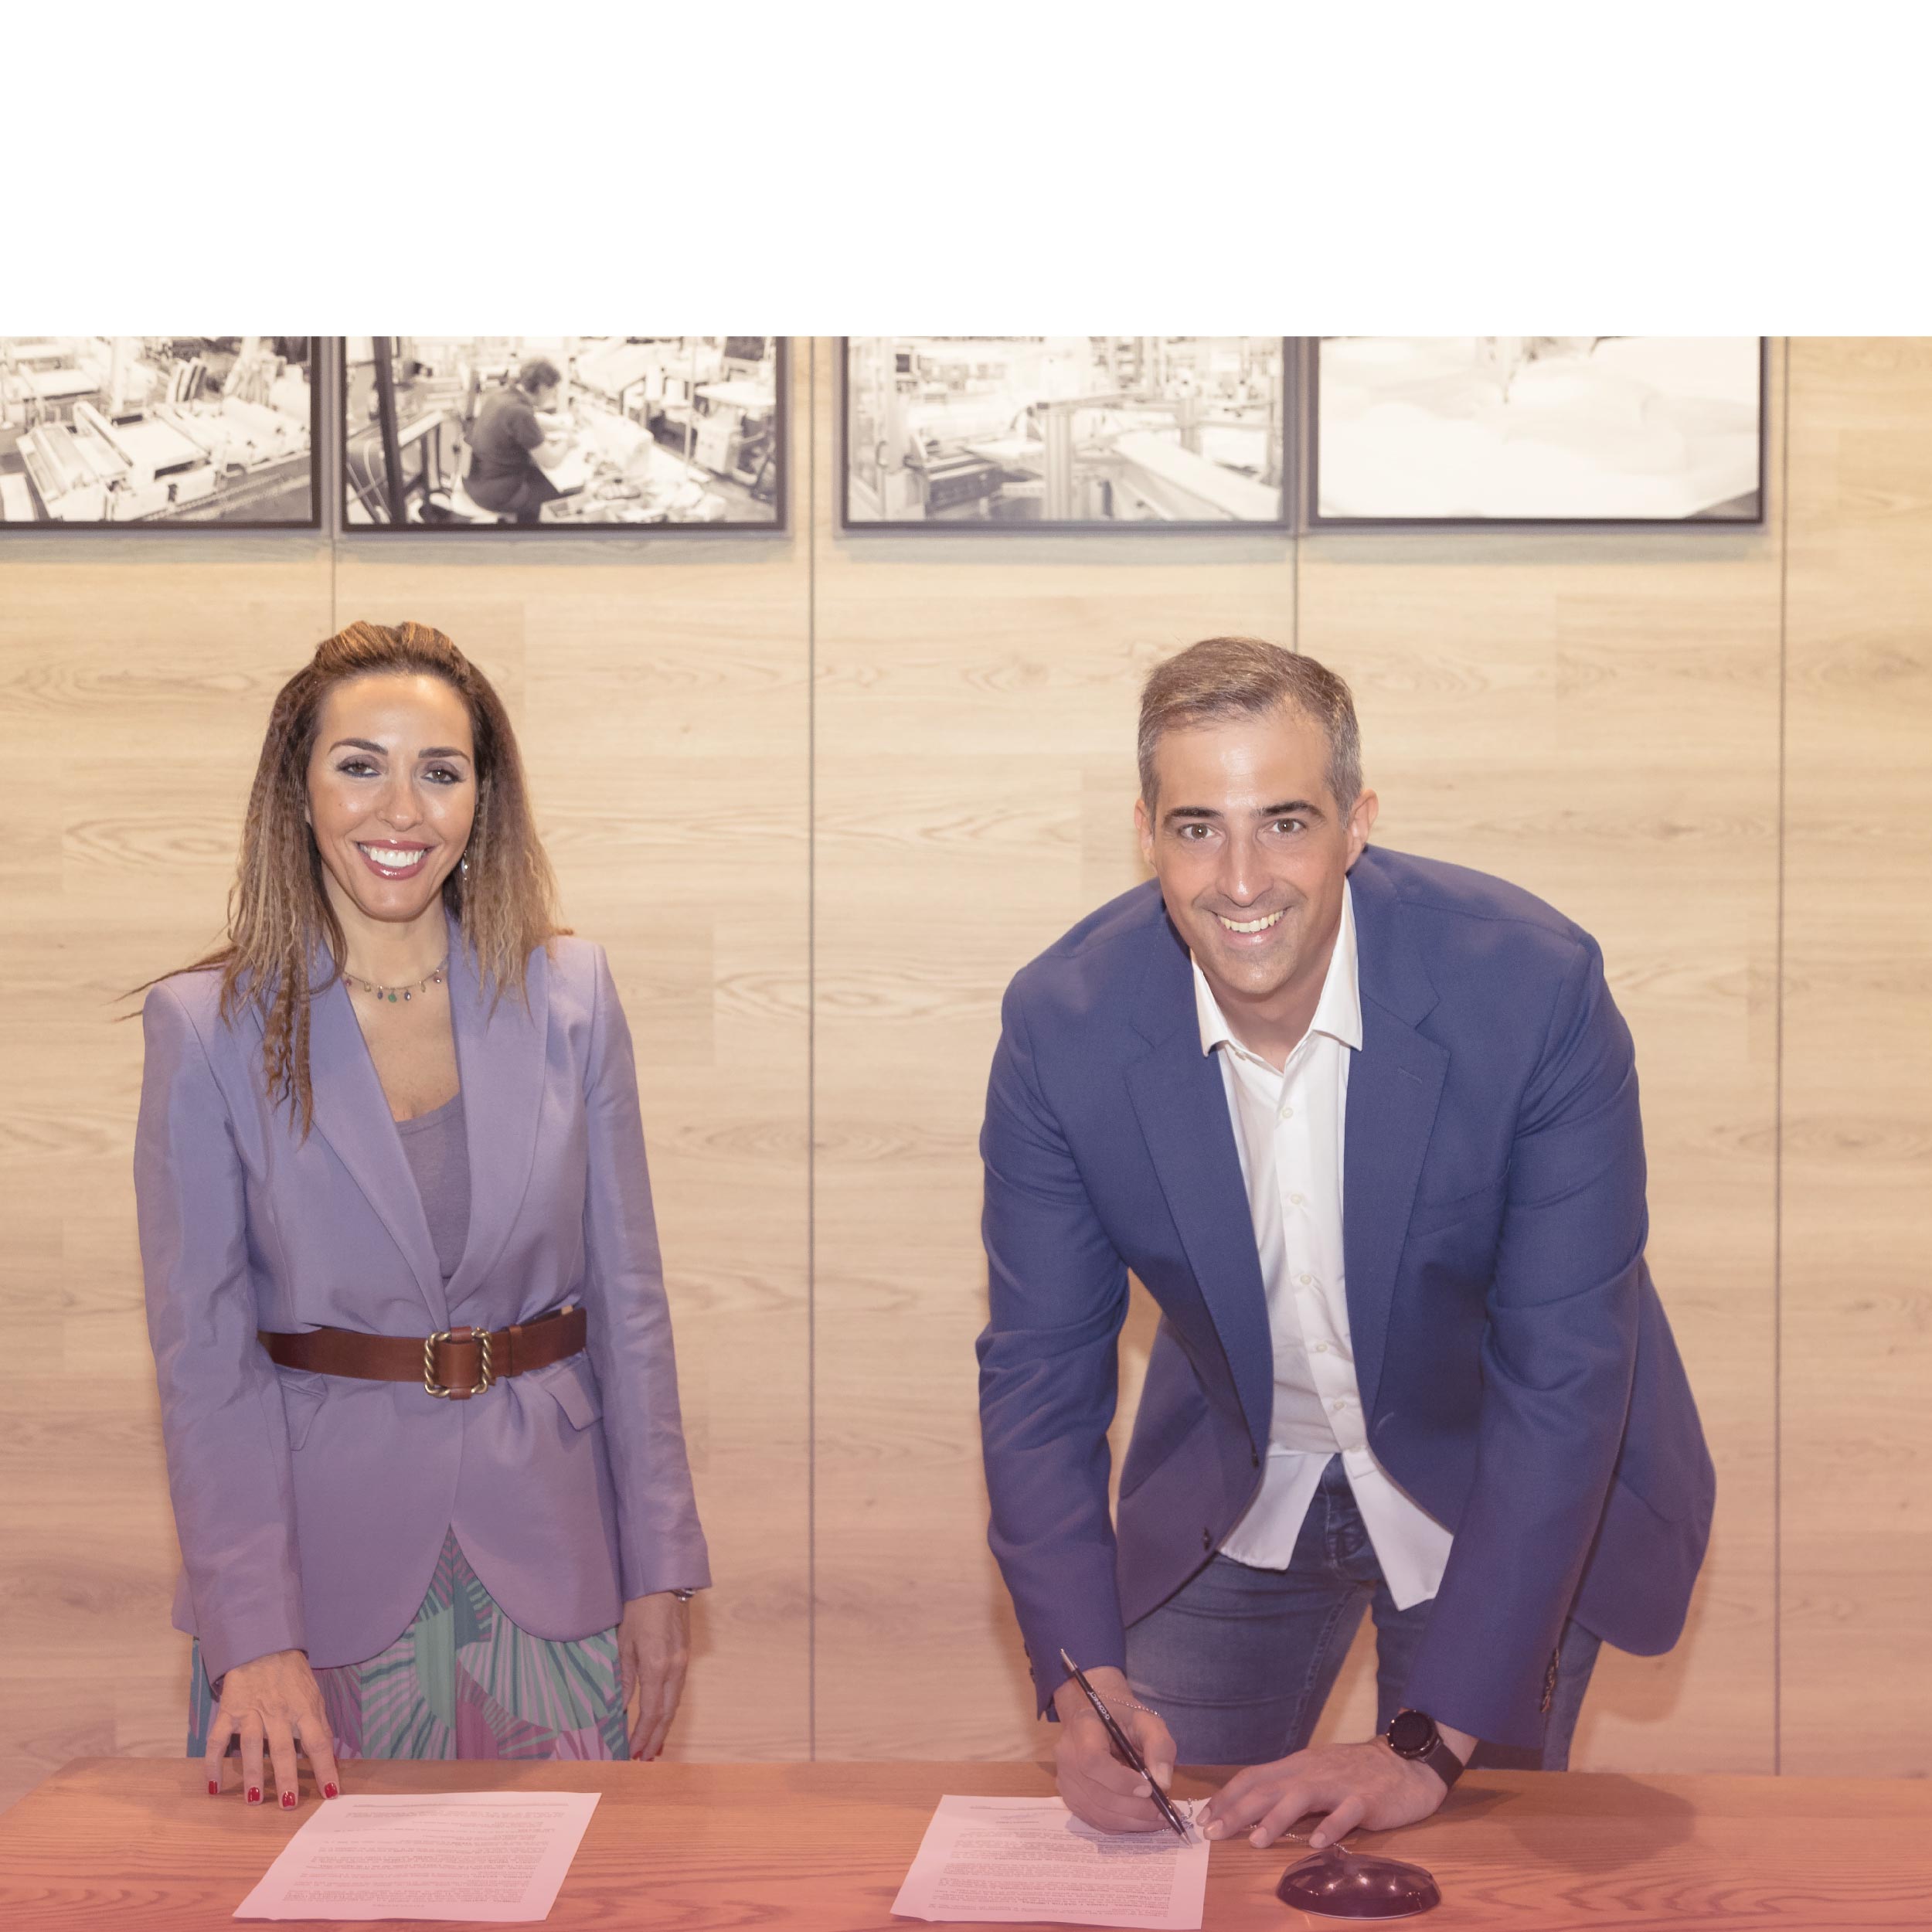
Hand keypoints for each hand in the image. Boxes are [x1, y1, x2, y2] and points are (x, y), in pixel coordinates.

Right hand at [203, 1648, 338, 1810]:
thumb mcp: (314, 1695)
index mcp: (304, 1709)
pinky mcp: (228, 1711)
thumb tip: (328, 1757)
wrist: (264, 1645)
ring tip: (254, 1800)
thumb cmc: (293, 1676)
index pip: (319, 1742)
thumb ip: (319, 1725)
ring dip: (252, 1774)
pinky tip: (213, 1787)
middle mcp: (278, 1712)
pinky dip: (213, 1763)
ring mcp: (251, 1712)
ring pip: (252, 1746)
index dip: (326, 1768)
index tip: (331, 1793)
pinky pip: (217, 1740)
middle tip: (289, 1804)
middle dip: (286, 1777)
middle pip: (284, 1748)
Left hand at [618, 1592, 690, 1760]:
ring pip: (676, 1702)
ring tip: (654, 1746)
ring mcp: (683, 1662)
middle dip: (656, 1737)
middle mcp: (675, 1668)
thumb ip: (625, 1677)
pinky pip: (678, 1690)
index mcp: (657, 1666)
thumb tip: (622, 1707)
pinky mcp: (685, 1656)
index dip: (643, 1734)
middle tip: (646, 1760)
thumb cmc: (638, 1610)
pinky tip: (664, 1717)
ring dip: (665, 1726)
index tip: (633, 1753)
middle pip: (668, 1712)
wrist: (664, 1583)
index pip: (652, 1710)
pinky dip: (670, 1708)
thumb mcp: (624, 1643)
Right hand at [1051, 1666, 1178, 1833]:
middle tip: (1164, 1814)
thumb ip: (1159, 1745)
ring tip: (1158, 1820)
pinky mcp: (1071, 1799)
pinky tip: (1141, 1821)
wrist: (1095, 1717)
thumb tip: (1163, 1783)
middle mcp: (1067, 1757)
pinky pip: (1096, 1821)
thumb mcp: (1147, 1720)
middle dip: (1135, 1809)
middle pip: (1097, 1794)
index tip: (1149, 1788)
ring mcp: (1066, 1781)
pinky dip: (1121, 1826)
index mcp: (1083, 1729)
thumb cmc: (1122, 1716)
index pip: (1093, 1761)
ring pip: (1097, 1814)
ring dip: (1132, 1823)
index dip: (1121, 1781)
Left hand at [1198, 1737, 1449, 1849]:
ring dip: (1277, 1818)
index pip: (1254, 1776)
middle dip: (1238, 1810)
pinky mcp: (1366, 1798)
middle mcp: (1313, 1771)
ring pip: (1302, 1796)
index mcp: (1298, 1765)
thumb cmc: (1358, 1772)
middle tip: (1213, 1832)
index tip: (1205, 1817)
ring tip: (1256, 1840)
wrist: (1407, 1762)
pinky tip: (1317, 1844)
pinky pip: (1346, 1813)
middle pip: (1269, 1787)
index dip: (1227, 1795)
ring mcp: (1339, 1784)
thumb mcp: (1318, 1773)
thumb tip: (1253, 1809)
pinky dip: (1331, 1827)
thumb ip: (1290, 1787)